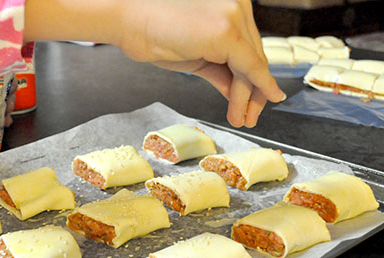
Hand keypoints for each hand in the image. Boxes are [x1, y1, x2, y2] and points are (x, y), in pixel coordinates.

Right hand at [117, 0, 284, 127]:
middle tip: (251, 117)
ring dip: (249, 97)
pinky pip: (248, 67)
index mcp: (231, 4)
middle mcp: (238, 5)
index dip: (255, 77)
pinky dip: (253, 90)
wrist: (128, 22)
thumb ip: (220, 68)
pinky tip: (250, 107)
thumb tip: (238, 91)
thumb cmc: (153, 33)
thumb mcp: (195, 55)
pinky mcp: (227, 33)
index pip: (250, 47)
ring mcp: (234, 16)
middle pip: (255, 56)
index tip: (255, 101)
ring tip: (243, 120)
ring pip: (252, 65)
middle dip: (254, 91)